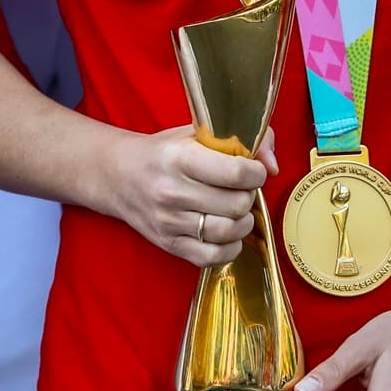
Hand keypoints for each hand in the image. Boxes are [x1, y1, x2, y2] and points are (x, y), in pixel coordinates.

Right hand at [105, 125, 278, 267]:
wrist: (118, 176)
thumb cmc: (165, 152)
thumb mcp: (197, 133)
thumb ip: (242, 140)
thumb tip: (272, 166)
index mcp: (180, 158)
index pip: (236, 173)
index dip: (257, 173)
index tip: (253, 170)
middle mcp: (172, 191)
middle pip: (237, 205)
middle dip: (249, 196)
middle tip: (242, 189)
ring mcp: (169, 222)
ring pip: (229, 232)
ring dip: (244, 221)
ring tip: (237, 209)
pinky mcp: (168, 244)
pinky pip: (213, 257)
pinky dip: (230, 247)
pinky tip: (227, 232)